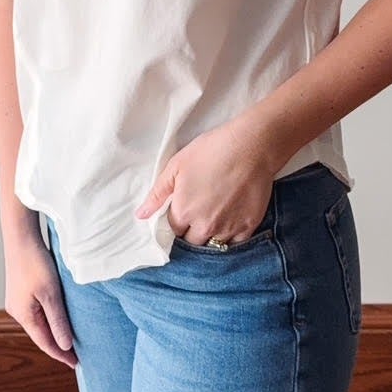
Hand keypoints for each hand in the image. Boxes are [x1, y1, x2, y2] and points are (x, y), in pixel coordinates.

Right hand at [4, 232, 77, 367]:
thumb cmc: (36, 263)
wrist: (20, 237)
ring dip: (53, 332)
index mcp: (23, 315)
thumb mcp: (51, 294)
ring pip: (38, 324)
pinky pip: (36, 313)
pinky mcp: (20, 292)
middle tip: (76, 355)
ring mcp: (17, 301)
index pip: (45, 343)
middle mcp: (17, 311)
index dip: (61, 354)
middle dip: (57, 346)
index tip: (77, 364)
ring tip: (70, 340)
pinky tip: (58, 319)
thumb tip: (65, 345)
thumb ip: (58, 321)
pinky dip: (48, 320)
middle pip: (40, 335)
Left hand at [135, 122, 274, 245]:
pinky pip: (236, 243)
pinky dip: (231, 236)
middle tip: (199, 214)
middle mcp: (204, 226)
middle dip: (192, 232)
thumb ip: (157, 194)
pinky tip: (231, 221)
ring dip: (211, 236)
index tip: (182, 212)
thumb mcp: (176, 166)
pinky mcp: (249, 226)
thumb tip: (141, 215)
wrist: (250, 146)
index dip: (176, 222)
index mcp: (184, 212)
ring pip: (214, 245)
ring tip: (215, 218)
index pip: (173, 231)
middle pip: (192, 242)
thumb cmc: (211, 151)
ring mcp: (228, 228)